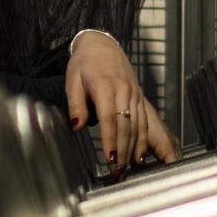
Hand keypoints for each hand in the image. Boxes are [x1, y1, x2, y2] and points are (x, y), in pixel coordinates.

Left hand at [64, 31, 179, 175]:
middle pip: (125, 125)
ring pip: (137, 125)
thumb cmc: (84, 62)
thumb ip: (75, 103)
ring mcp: (134, 94)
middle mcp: (123, 90)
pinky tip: (140, 154)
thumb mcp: (72, 79)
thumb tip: (76, 125)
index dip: (110, 139)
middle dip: (122, 150)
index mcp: (105, 86)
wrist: (103, 45)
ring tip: (127, 168)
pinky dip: (143, 139)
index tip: (110, 158)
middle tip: (117, 171)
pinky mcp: (139, 96)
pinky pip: (144, 120)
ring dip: (133, 148)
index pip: (109, 118)